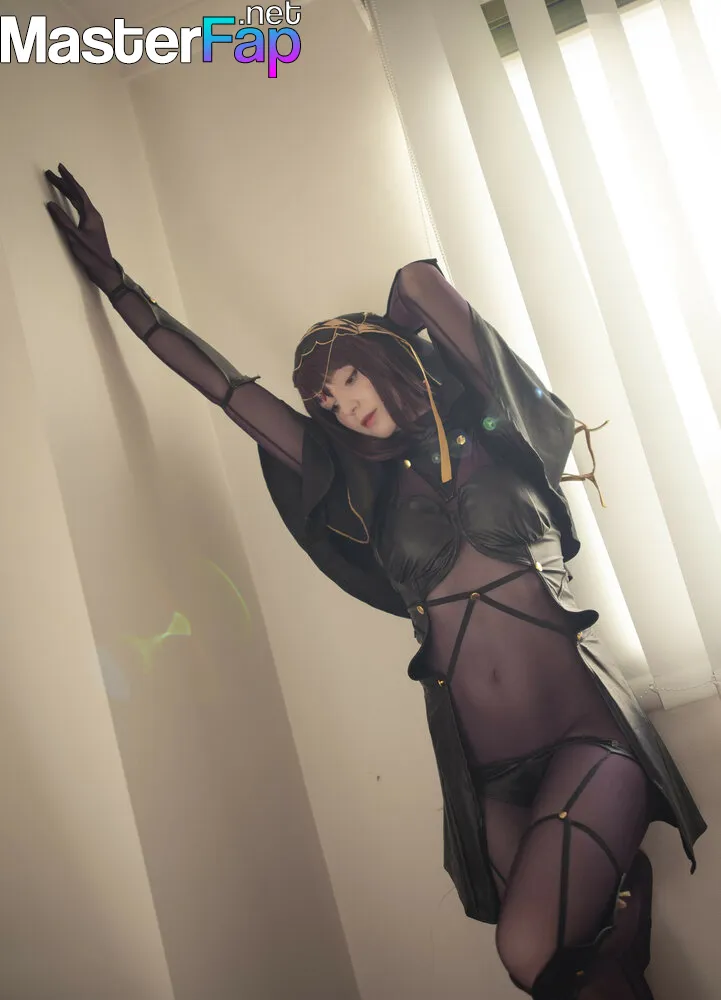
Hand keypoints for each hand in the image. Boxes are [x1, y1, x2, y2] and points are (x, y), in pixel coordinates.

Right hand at [45, 163, 121, 294]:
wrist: (103, 269)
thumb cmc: (90, 254)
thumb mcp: (74, 237)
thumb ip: (62, 220)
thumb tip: (51, 204)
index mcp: (91, 214)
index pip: (78, 192)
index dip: (69, 179)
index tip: (59, 168)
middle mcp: (93, 215)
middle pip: (77, 195)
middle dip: (64, 184)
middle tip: (50, 174)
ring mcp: (92, 221)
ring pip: (78, 202)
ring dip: (67, 192)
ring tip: (55, 183)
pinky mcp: (90, 227)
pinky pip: (79, 209)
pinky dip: (71, 202)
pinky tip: (66, 201)